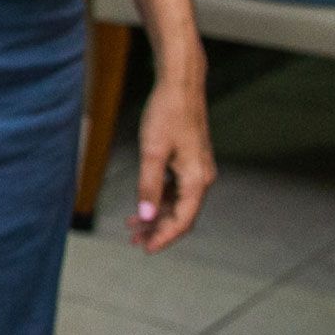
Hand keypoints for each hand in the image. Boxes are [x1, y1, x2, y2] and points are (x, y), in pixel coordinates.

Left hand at [126, 76, 215, 251]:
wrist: (180, 85)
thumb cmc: (166, 114)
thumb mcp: (152, 152)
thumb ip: (148, 185)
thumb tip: (144, 216)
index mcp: (197, 180)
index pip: (183, 220)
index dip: (164, 237)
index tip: (146, 249)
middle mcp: (202, 178)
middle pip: (181, 214)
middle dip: (157, 229)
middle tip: (133, 241)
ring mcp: (197, 169)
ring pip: (177, 203)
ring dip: (155, 215)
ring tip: (132, 226)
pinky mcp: (189, 160)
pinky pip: (175, 189)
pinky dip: (158, 198)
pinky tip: (142, 202)